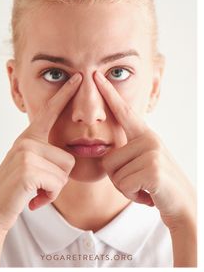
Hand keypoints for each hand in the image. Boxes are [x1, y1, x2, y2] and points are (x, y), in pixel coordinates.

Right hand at [0, 73, 81, 234]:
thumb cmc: (16, 190)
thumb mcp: (30, 165)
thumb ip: (45, 154)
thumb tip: (70, 157)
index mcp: (29, 137)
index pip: (50, 111)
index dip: (65, 93)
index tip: (78, 77)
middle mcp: (27, 141)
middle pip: (68, 158)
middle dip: (59, 179)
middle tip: (38, 186)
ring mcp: (26, 153)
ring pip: (65, 172)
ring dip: (53, 189)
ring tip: (34, 191)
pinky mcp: (28, 169)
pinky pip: (58, 184)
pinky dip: (48, 196)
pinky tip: (32, 199)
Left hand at [94, 71, 195, 231]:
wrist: (184, 205)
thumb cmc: (158, 185)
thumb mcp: (144, 162)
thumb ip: (128, 152)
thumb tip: (105, 154)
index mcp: (145, 134)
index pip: (123, 111)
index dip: (108, 93)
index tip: (96, 75)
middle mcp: (149, 138)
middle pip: (108, 159)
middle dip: (119, 178)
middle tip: (140, 182)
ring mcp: (152, 152)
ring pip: (114, 174)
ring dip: (126, 188)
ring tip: (145, 187)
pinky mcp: (153, 169)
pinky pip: (124, 184)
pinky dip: (132, 195)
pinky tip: (148, 195)